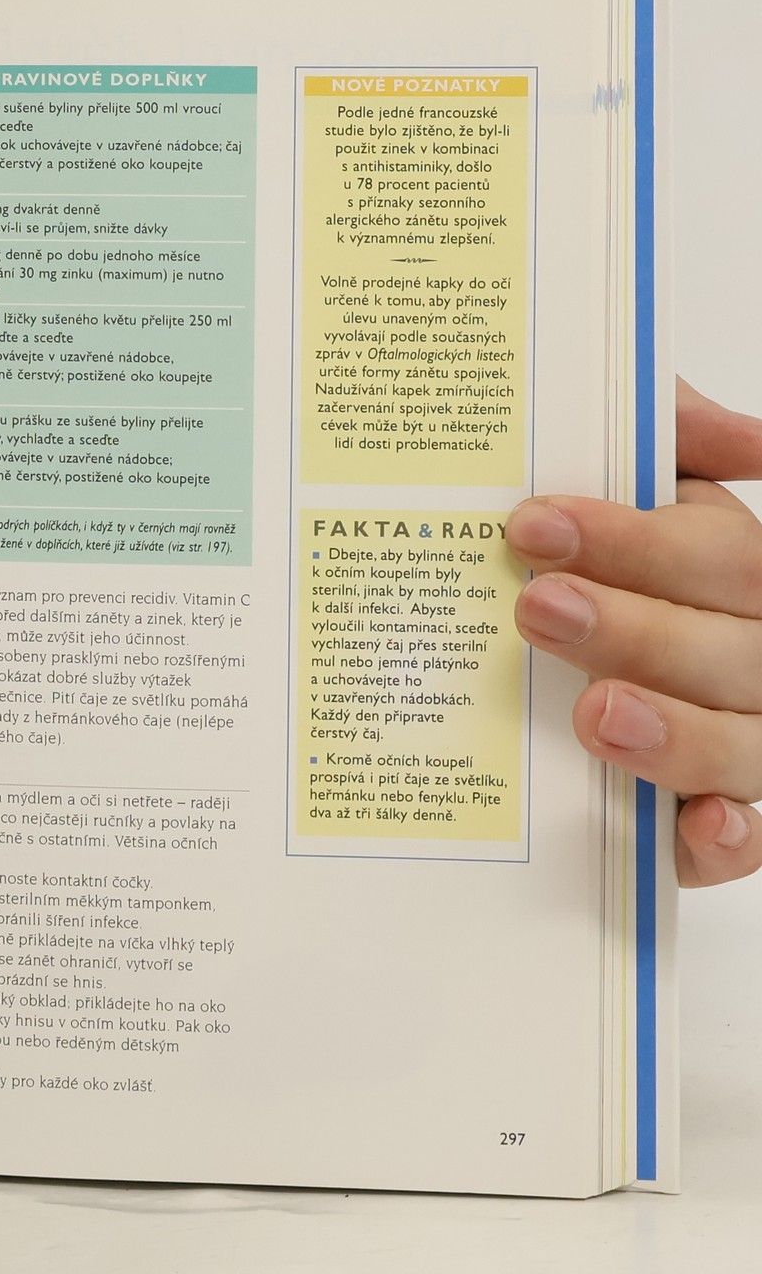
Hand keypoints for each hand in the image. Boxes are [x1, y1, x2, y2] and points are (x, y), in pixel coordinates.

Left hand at [509, 379, 761, 886]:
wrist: (564, 625)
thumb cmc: (600, 560)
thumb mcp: (633, 479)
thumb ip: (669, 433)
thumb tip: (747, 437)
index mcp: (735, 570)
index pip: (723, 555)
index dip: (636, 541)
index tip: (534, 527)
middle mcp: (757, 655)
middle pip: (735, 648)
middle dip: (635, 627)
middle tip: (536, 608)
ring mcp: (747, 737)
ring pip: (747, 743)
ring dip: (678, 732)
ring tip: (593, 712)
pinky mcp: (718, 820)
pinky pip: (749, 840)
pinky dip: (726, 838)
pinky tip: (695, 825)